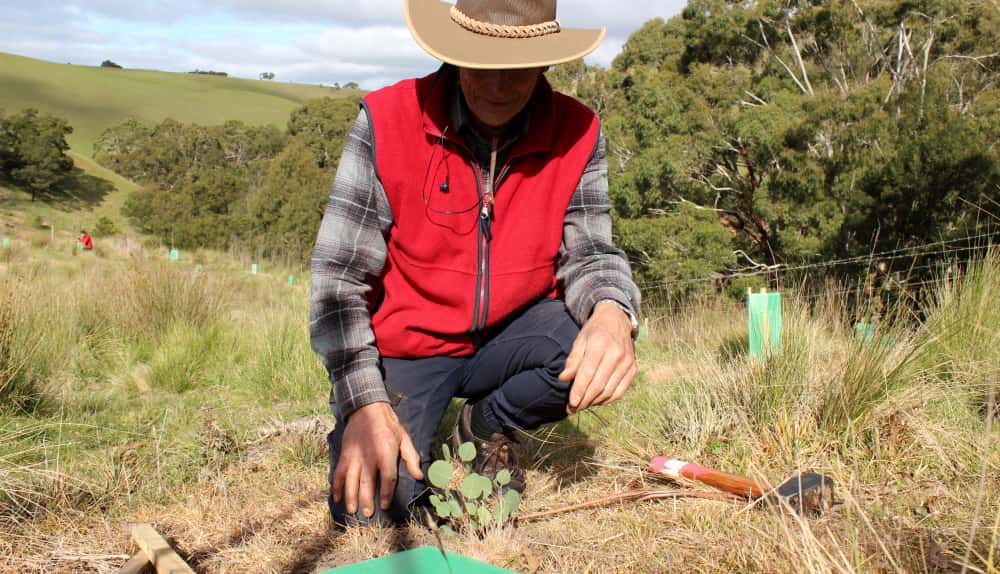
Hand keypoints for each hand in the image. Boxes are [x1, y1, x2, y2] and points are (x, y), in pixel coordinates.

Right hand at [331, 402, 423, 516]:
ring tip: (352, 511)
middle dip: (366, 501)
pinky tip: (337, 498)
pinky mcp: (344, 455)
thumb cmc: (389, 426)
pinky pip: (338, 474)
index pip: (387, 478)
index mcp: (385, 454)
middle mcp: (369, 458)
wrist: (367, 409)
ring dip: (351, 498)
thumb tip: (420, 476)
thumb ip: (411, 458)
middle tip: (367, 514)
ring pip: (351, 482)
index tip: (384, 506)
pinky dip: (336, 487)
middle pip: (367, 484)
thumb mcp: (405, 439)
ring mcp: (354, 457)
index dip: (386, 494)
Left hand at [559, 302, 636, 413]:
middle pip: (598, 385)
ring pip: (609, 391)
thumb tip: (563, 379)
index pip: (587, 373)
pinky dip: (607, 399)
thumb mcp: (580, 340)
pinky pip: (620, 391)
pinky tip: (597, 400)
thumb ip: (573, 360)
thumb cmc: (594, 331)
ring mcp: (626, 362)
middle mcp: (616, 354)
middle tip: (573, 408)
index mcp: (600, 344)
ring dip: (594, 402)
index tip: (571, 403)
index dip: (579, 390)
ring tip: (583, 405)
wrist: (616, 320)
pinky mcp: (633, 368)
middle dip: (584, 400)